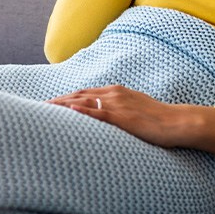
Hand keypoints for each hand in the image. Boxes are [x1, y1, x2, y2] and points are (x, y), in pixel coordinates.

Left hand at [47, 85, 214, 159]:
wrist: (177, 122)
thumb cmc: (157, 120)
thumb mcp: (134, 111)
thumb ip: (117, 112)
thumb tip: (104, 121)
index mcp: (115, 92)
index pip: (84, 93)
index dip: (65, 98)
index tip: (49, 104)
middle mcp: (113, 94)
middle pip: (79, 95)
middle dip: (57, 101)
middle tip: (37, 108)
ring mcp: (118, 104)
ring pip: (84, 102)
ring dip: (62, 105)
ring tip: (44, 109)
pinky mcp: (123, 117)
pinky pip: (99, 113)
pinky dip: (82, 110)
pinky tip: (69, 110)